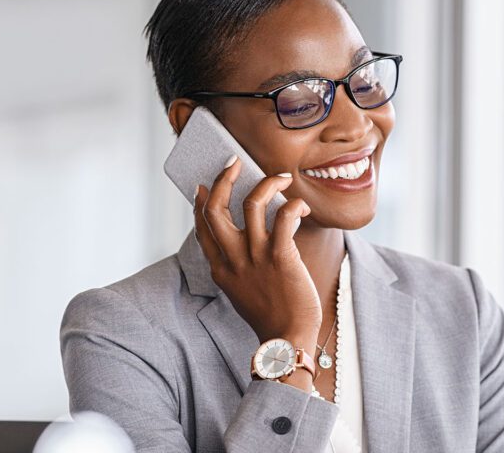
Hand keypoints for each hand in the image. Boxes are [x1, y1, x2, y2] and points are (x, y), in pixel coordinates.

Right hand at [194, 156, 321, 347]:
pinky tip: (302, 207)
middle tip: (234, 162)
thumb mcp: (240, 291)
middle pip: (216, 209)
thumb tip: (243, 243)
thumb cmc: (270, 316)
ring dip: (266, 183)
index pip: (202, 228)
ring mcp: (256, 257)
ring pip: (251, 204)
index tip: (204, 186)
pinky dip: (294, 205)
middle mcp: (233, 259)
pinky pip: (283, 218)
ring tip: (281, 177)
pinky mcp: (281, 257)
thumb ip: (236, 266)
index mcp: (221, 269)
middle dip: (223, 179)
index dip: (201, 203)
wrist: (287, 340)